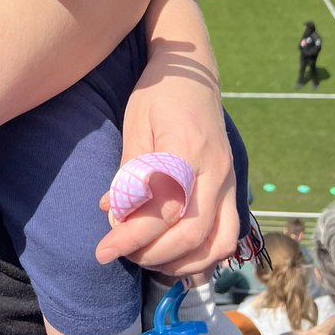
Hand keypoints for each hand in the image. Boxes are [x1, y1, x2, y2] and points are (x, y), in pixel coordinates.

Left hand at [95, 88, 239, 275]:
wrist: (193, 72)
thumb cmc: (159, 94)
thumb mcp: (136, 125)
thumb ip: (129, 173)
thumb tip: (113, 216)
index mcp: (188, 149)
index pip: (163, 209)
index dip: (131, 236)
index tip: (103, 250)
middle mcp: (216, 169)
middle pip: (193, 233)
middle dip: (154, 254)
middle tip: (120, 254)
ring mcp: (229, 179)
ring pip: (220, 242)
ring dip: (184, 262)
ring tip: (148, 259)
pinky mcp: (231, 185)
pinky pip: (227, 233)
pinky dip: (204, 254)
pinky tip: (175, 256)